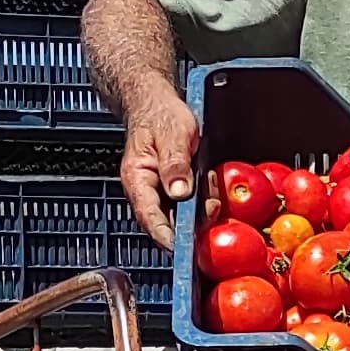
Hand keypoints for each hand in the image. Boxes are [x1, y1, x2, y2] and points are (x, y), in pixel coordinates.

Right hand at [117, 89, 200, 251]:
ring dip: (199, 210)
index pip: (150, 217)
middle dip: (190, 223)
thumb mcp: (173, 133)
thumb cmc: (159, 113)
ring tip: (211, 192)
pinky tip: (210, 188)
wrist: (155, 102)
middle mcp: (145, 190)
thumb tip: (179, 192)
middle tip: (211, 211)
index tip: (183, 249)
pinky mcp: (172, 188)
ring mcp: (159, 190)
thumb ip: (175, 163)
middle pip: (166, 221)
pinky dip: (201, 200)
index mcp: (138, 178)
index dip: (167, 236)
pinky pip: (187, 203)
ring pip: (179, 214)